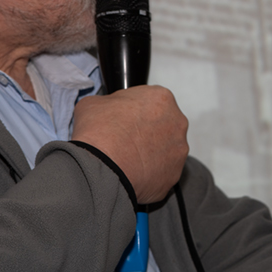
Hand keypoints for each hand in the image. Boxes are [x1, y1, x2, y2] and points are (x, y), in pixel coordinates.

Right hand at [72, 86, 188, 203]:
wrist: (102, 168)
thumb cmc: (99, 133)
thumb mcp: (92, 103)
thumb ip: (107, 103)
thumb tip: (107, 110)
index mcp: (161, 98)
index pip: (150, 100)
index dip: (134, 110)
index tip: (124, 119)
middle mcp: (177, 121)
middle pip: (163, 124)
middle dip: (147, 131)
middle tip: (126, 140)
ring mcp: (179, 149)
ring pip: (165, 149)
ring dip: (151, 152)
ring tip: (128, 159)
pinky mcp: (175, 173)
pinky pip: (163, 172)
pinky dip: (151, 173)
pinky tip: (134, 173)